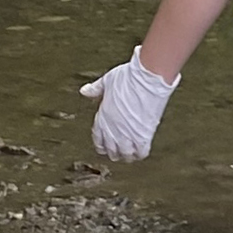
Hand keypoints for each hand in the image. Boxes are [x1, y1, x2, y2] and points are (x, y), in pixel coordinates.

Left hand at [81, 46, 177, 162]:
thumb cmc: (129, 77)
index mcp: (102, 118)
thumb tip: (85, 91)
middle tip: (119, 150)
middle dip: (114, 152)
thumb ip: (95, 89)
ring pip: (124, 155)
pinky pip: (140, 153)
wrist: (148, 78)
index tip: (106, 145)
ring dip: (127, 155)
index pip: (98, 140)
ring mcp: (128, 133)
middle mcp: (113, 129)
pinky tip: (142, 150)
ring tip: (131, 153)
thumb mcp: (107, 81)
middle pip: (111, 151)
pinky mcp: (144, 135)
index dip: (102, 145)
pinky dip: (140, 154)